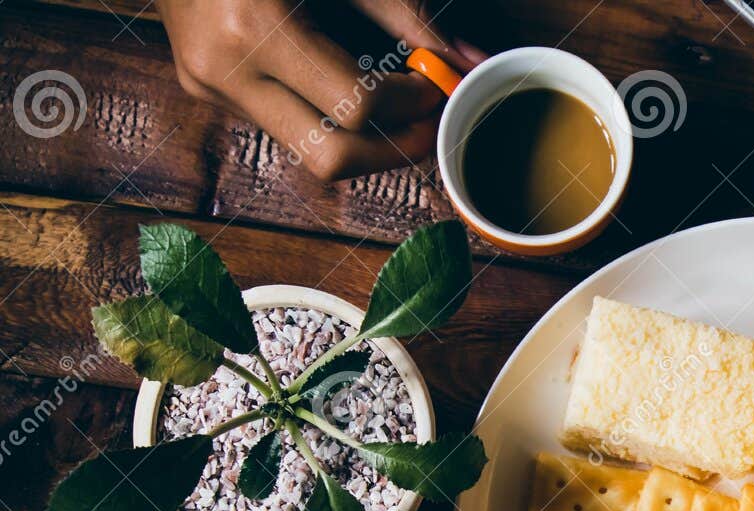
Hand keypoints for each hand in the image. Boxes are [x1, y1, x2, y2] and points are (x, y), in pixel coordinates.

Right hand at [155, 0, 485, 178]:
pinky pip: (281, 125)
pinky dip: (324, 118)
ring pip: (306, 153)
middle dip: (393, 152)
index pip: (356, 106)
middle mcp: (223, 67)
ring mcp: (207, 85)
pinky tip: (345, 89)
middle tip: (427, 126)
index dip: (410, 104)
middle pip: (331, 158)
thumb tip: (457, 58)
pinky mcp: (201, 87)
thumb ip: (400, 9)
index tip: (436, 86)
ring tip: (397, 110)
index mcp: (253, 27)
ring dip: (362, 143)